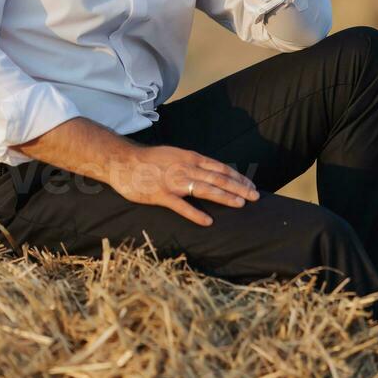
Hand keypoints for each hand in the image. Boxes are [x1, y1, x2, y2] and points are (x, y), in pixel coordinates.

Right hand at [108, 144, 259, 226]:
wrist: (123, 161)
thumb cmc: (149, 160)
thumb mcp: (174, 155)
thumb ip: (191, 163)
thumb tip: (210, 172)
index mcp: (189, 158)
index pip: (219, 167)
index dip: (236, 176)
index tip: (250, 185)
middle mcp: (184, 168)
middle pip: (217, 178)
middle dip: (238, 187)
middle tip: (255, 197)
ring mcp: (173, 181)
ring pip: (204, 189)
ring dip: (224, 197)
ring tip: (240, 204)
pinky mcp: (160, 195)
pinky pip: (180, 205)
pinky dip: (195, 213)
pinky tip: (207, 221)